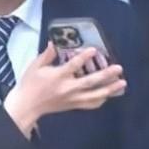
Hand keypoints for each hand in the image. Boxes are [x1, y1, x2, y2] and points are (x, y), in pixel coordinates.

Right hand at [4, 42, 125, 137]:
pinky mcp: (73, 105)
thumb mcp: (35, 66)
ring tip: (122, 83)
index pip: (73, 65)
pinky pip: (90, 104)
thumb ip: (47, 54)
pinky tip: (109, 95)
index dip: (84, 57)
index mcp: (58, 76)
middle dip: (106, 75)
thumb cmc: (29, 84)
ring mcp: (72, 99)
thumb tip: (55, 42)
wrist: (26, 106)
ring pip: (94, 96)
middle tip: (119, 68)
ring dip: (110, 89)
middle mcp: (67, 88)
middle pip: (90, 82)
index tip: (94, 50)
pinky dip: (101, 100)